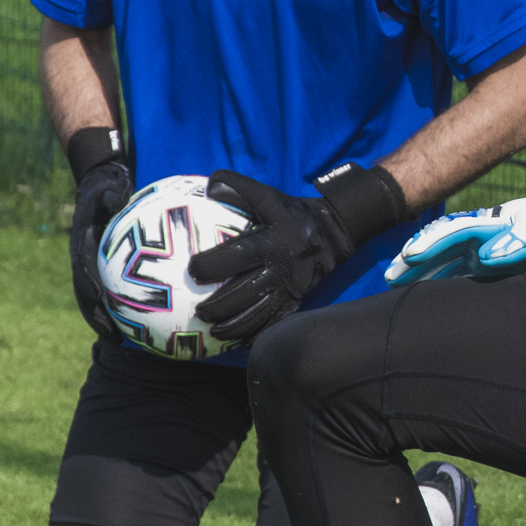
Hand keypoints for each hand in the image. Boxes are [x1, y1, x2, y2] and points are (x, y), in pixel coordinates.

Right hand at [67, 133, 133, 339]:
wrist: (99, 188)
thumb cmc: (108, 185)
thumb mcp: (109, 184)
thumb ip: (111, 192)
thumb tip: (118, 196)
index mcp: (82, 241)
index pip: (82, 264)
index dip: (87, 281)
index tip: (97, 296)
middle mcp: (84, 258)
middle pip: (85, 292)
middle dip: (93, 315)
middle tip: (109, 334)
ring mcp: (93, 267)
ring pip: (95, 299)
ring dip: (104, 320)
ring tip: (119, 341)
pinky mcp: (104, 272)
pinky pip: (113, 293)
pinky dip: (122, 310)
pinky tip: (143, 327)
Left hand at [190, 172, 352, 340]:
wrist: (332, 233)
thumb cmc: (290, 212)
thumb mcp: (266, 194)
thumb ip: (236, 187)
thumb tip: (206, 185)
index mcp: (271, 242)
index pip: (237, 256)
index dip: (213, 265)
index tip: (193, 270)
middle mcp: (281, 268)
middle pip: (245, 293)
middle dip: (219, 306)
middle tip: (198, 311)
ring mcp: (290, 288)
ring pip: (258, 313)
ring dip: (234, 325)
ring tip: (213, 331)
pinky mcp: (297, 301)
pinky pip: (274, 322)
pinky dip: (255, 333)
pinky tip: (237, 340)